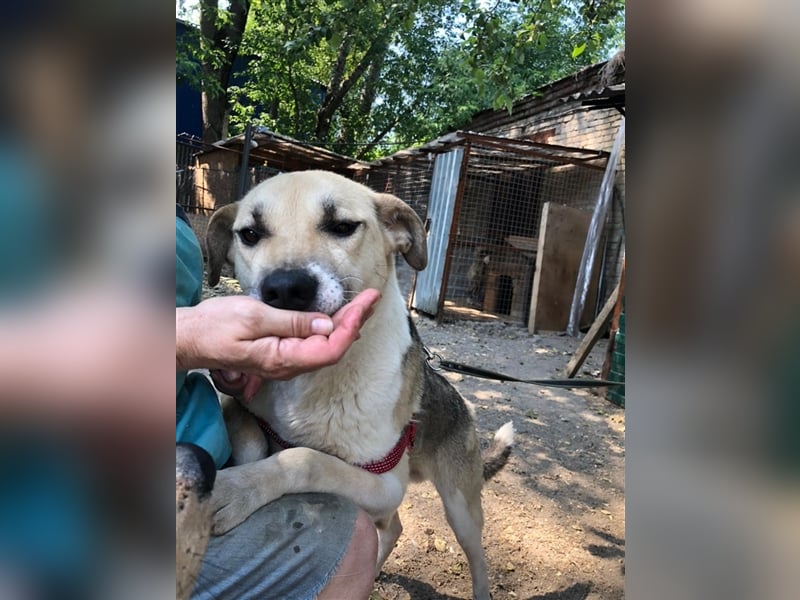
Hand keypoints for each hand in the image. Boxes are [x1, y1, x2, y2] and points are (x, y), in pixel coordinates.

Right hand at [177, 288, 380, 383]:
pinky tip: (338, 316)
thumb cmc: (216, 326)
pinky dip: (330, 327)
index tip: (365, 303)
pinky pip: (313, 343)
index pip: (331, 348)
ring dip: (346, 324)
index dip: (352, 326)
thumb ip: (291, 322)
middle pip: (334, 347)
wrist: (190, 338)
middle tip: (371, 297)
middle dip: (356, 321)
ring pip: (326, 346)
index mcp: (283, 358)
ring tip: (363, 303)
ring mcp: (286, 360)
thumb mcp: (254, 318)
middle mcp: (289, 364)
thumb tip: (326, 323)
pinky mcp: (281, 352)